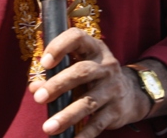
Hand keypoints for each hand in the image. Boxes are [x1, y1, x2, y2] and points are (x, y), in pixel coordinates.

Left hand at [28, 28, 150, 136]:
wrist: (132, 93)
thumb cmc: (95, 77)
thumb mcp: (79, 68)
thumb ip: (55, 75)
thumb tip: (33, 87)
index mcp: (94, 49)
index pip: (77, 38)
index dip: (59, 47)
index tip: (44, 63)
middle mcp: (106, 66)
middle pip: (82, 72)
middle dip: (58, 84)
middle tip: (38, 98)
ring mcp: (113, 88)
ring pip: (88, 101)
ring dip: (66, 115)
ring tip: (47, 127)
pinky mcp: (116, 110)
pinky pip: (98, 123)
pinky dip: (84, 134)